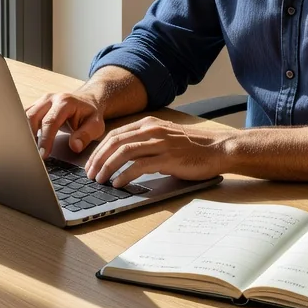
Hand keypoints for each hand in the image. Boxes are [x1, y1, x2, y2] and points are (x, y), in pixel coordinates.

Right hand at [27, 91, 106, 159]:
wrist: (88, 101)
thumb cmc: (90, 115)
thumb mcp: (96, 125)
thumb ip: (86, 135)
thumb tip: (74, 146)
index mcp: (65, 102)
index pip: (50, 121)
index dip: (45, 139)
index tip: (43, 155)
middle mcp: (51, 99)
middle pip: (33, 116)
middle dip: (30, 136)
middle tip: (32, 154)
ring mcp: (42, 101)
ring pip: (25, 115)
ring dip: (24, 132)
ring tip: (27, 149)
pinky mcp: (37, 105)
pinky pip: (25, 115)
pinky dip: (23, 128)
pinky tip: (26, 141)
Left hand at [85, 117, 236, 186]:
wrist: (218, 148)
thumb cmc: (192, 147)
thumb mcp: (165, 138)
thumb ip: (145, 143)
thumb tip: (123, 159)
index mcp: (149, 124)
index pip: (115, 134)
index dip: (99, 150)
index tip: (90, 164)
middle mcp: (152, 130)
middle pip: (115, 142)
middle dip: (98, 159)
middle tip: (90, 174)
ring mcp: (160, 143)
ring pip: (124, 152)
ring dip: (107, 167)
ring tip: (100, 180)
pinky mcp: (168, 158)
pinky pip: (140, 166)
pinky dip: (125, 175)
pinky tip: (118, 183)